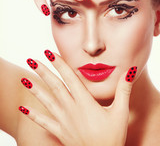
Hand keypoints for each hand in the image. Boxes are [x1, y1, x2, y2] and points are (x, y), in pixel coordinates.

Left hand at [19, 50, 136, 145]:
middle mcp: (72, 109)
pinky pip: (44, 122)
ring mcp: (64, 121)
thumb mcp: (121, 112)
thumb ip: (123, 91)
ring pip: (47, 101)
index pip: (70, 78)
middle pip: (55, 86)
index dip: (60, 64)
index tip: (50, 53)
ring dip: (35, 89)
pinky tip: (23, 108)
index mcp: (85, 102)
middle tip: (31, 60)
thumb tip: (129, 72)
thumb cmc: (112, 137)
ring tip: (24, 78)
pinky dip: (33, 115)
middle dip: (43, 71)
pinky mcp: (60, 132)